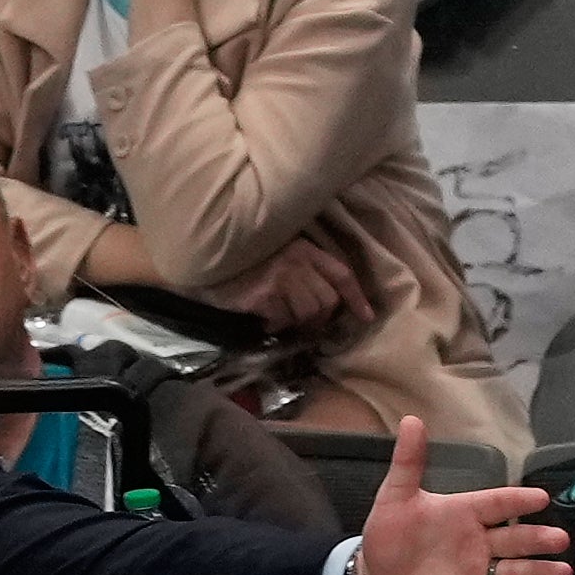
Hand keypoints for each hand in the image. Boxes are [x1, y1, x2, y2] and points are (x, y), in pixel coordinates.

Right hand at [201, 237, 373, 337]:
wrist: (207, 261)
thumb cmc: (245, 261)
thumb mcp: (281, 255)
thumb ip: (304, 270)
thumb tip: (327, 304)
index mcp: (305, 249)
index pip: (341, 274)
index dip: (357, 297)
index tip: (367, 317)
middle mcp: (297, 261)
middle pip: (328, 301)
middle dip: (321, 319)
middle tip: (306, 325)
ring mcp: (280, 278)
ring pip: (309, 313)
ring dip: (297, 324)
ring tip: (282, 320)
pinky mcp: (264, 295)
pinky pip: (283, 320)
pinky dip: (276, 325)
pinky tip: (264, 318)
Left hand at [349, 417, 569, 574]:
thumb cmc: (389, 537)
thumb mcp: (395, 499)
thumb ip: (408, 463)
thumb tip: (411, 420)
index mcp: (466, 514)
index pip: (497, 504)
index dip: (517, 501)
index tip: (540, 498)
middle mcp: (479, 544)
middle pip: (514, 540)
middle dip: (537, 539)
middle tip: (559, 539)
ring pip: (514, 574)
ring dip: (538, 573)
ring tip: (563, 572)